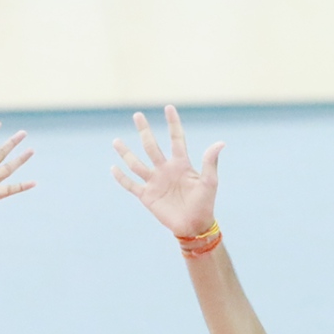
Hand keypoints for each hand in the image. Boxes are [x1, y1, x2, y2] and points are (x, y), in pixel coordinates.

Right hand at [112, 105, 222, 238]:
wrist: (194, 226)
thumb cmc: (205, 204)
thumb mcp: (210, 182)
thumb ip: (210, 162)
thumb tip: (220, 143)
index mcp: (181, 164)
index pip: (176, 139)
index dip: (173, 123)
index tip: (168, 108)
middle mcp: (165, 170)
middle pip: (151, 146)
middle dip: (144, 131)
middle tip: (137, 115)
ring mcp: (155, 182)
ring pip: (136, 164)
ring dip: (126, 152)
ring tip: (115, 141)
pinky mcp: (147, 196)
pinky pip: (131, 185)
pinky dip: (121, 177)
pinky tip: (113, 168)